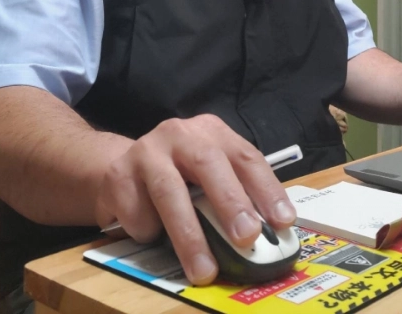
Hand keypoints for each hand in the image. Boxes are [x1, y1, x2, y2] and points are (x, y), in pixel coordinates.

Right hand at [93, 114, 296, 285]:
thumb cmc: (177, 176)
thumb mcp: (209, 177)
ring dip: (189, 235)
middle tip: (246, 237)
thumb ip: (234, 196)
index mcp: (213, 132)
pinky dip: (148, 231)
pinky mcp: (118, 173)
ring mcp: (146, 150)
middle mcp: (181, 133)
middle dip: (230, 202)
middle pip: (209, 164)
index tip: (283, 221)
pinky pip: (137, 211)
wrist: (119, 168)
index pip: (246, 157)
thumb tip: (265, 237)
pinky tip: (151, 234)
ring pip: (169, 191)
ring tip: (204, 269)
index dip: (267, 190)